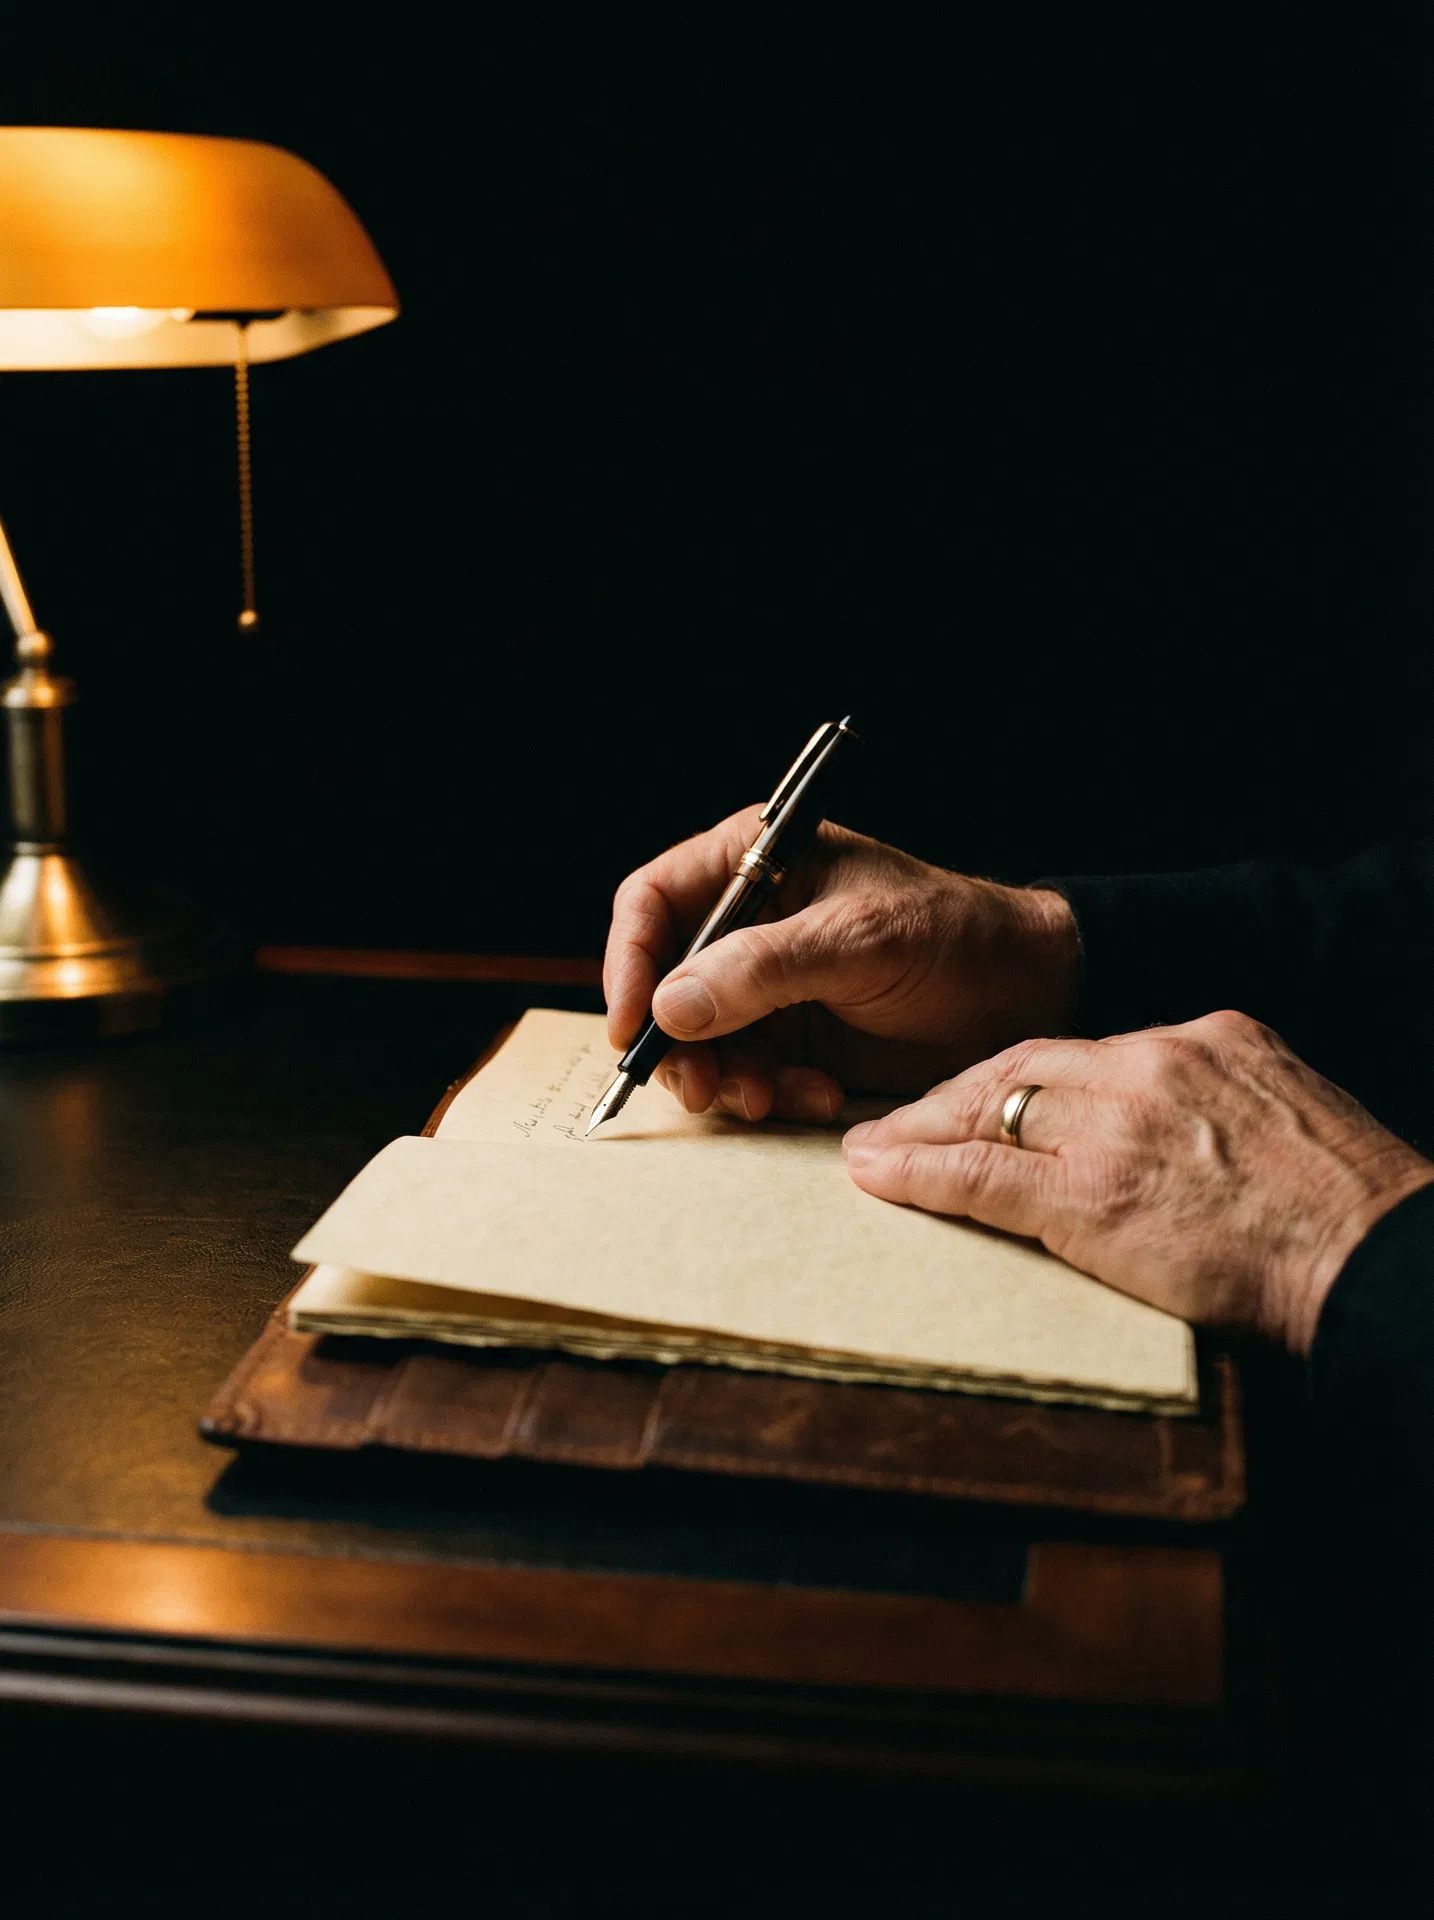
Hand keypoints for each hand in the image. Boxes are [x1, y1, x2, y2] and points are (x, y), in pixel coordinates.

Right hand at [604, 808, 1078, 1122]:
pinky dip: (766, 1093)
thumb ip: (764, 969)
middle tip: (704, 1087)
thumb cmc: (955, 937)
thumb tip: (671, 1004)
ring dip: (722, 1078)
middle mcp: (748, 922)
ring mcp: (766, 985)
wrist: (1025, 994)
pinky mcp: (792, 1037)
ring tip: (765, 1099)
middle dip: (677, 1040)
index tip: (636, 1023)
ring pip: (697, 1039)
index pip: (653, 901)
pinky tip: (811, 1098)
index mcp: (754, 864)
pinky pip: (745, 1073)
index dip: (629, 961)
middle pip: (663, 982)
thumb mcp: (860, 942)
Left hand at [842, 1009, 1433, 1353]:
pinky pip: (980, 1175)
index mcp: (1208, 1039)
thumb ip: (1218, 1100)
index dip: (1022, 1078)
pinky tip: (876, 1170)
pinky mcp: (1089, 1194)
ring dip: (921, 1127)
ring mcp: (1117, 1126)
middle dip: (955, 1094)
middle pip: (1024, 1066)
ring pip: (991, 1109)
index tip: (985, 1097)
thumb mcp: (1286, 1113)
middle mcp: (1154, 1063)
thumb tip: (1178, 1124)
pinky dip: (918, 1171)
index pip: (1084, 1051)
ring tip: (874, 1145)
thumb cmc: (1347, 1211)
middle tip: (901, 1117)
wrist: (1373, 1259)